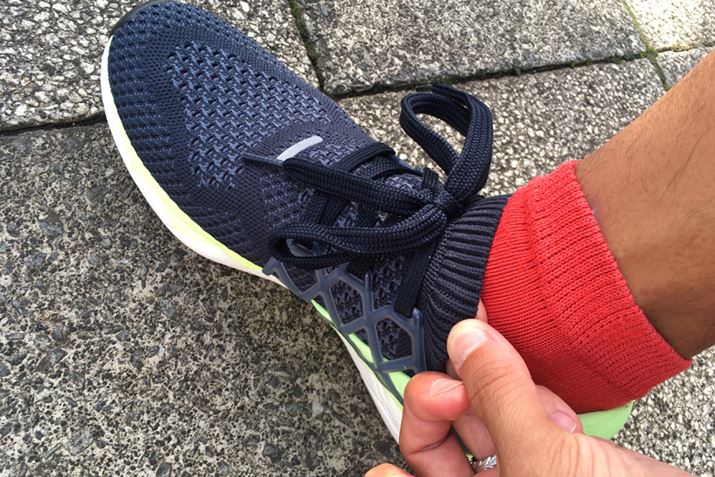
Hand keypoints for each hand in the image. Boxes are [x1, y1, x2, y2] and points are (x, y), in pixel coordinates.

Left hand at [366, 317, 691, 475]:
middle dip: (448, 403)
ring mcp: (525, 475)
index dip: (392, 464)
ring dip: (496, 391)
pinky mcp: (560, 456)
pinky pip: (528, 416)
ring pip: (485, 421)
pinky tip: (548, 402)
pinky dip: (535, 398)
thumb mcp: (545, 463)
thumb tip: (465, 342)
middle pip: (439, 444)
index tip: (395, 439)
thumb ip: (499, 398)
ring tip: (505, 372)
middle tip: (454, 377)